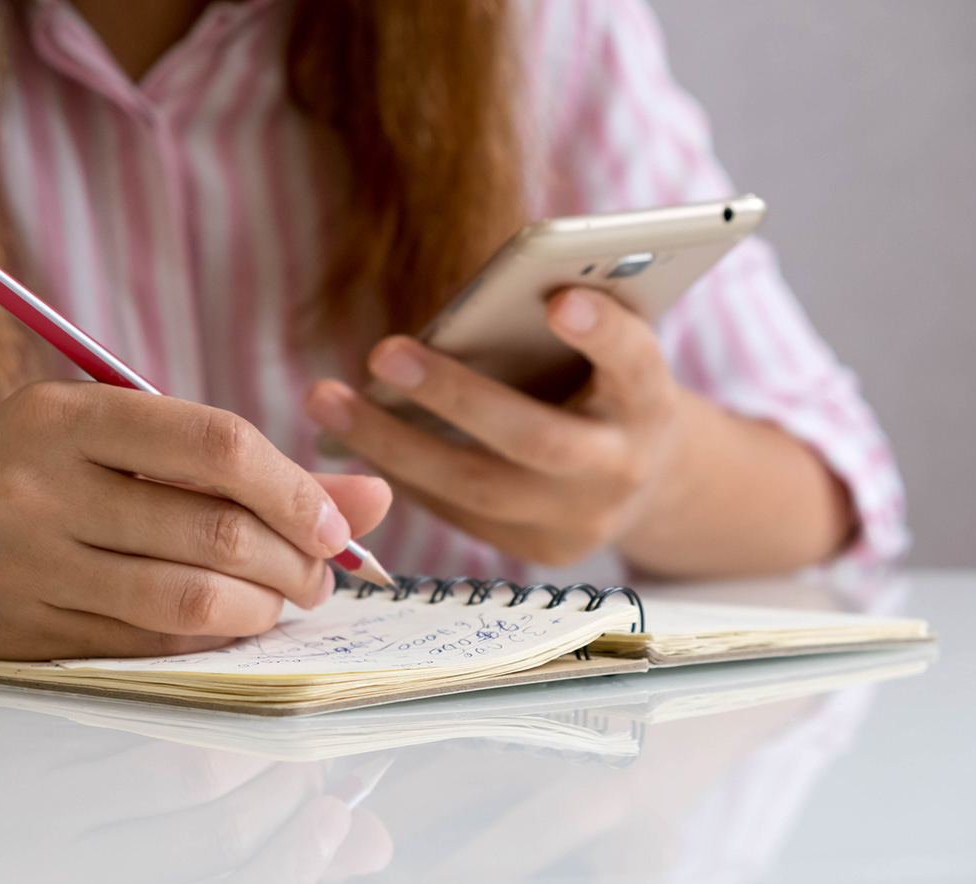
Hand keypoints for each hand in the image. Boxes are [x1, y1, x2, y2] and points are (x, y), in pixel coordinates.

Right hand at [0, 381, 391, 658]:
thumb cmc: (18, 469)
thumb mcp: (105, 433)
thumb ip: (233, 461)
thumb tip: (375, 497)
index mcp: (68, 416)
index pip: (214, 443)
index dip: (296, 488)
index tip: (336, 523)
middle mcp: (43, 488)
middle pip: (214, 533)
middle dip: (297, 562)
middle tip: (321, 572)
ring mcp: (30, 566)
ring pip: (188, 601)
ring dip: (263, 608)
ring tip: (284, 598)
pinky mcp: (28, 633)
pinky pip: (151, 644)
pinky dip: (212, 637)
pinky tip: (228, 621)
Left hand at [304, 287, 682, 566]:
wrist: (645, 479)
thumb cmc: (604, 383)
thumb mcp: (607, 347)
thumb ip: (570, 317)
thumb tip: (487, 297)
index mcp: (648, 401)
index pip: (634, 363)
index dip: (601, 333)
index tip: (559, 298)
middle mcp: (621, 468)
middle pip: (533, 438)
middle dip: (453, 395)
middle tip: (381, 352)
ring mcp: (579, 521)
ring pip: (476, 487)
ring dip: (392, 443)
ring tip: (326, 399)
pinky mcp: (539, 551)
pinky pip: (458, 512)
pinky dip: (402, 473)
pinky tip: (351, 439)